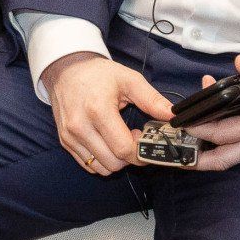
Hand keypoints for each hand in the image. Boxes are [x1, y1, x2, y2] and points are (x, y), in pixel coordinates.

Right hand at [40, 51, 174, 175]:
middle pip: (114, 163)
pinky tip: (105, 142)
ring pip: (101, 168)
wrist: (65, 70)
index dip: (140, 150)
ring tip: (117, 139)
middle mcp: (80, 127)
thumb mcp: (129, 79)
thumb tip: (174, 117)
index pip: (124, 149)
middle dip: (129, 157)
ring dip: (115, 160)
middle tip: (132, 137)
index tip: (142, 137)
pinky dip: (101, 160)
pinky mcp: (65, 141)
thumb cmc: (99, 74)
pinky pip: (88, 165)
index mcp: (98, 110)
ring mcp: (70, 136)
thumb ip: (152, 100)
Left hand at [186, 55, 239, 170]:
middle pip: (223, 160)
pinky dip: (219, 140)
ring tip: (183, 141)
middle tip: (173, 152)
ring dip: (206, 153)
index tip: (179, 122)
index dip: (199, 130)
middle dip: (197, 160)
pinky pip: (237, 146)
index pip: (224, 133)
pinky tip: (208, 122)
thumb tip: (239, 62)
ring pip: (229, 157)